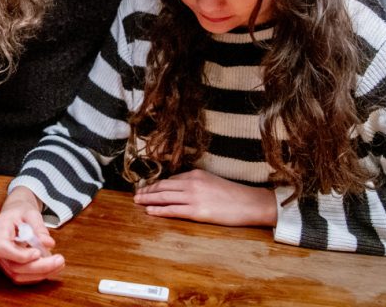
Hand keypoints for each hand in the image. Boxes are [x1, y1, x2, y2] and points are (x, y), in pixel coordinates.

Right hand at [0, 187, 64, 283]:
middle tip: (60, 260)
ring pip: (17, 275)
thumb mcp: (31, 213)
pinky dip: (37, 275)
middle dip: (38, 267)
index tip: (38, 253)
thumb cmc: (21, 211)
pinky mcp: (7, 266)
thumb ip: (39, 227)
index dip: (20, 255)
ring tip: (59, 264)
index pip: (2, 248)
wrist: (14, 215)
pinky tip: (52, 268)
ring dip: (40, 273)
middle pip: (13, 266)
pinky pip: (20, 276)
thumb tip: (49, 243)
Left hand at [133, 168, 276, 226]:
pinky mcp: (196, 211)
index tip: (148, 188)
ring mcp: (193, 197)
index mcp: (195, 174)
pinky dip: (159, 210)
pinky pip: (172, 210)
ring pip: (164, 197)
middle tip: (136, 194)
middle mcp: (192, 183)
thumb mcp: (212, 182)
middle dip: (148, 190)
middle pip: (163, 186)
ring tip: (137, 201)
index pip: (171, 180)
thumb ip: (196, 183)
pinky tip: (149, 211)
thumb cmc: (233, 195)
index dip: (157, 185)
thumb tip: (180, 188)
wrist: (249, 203)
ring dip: (148, 199)